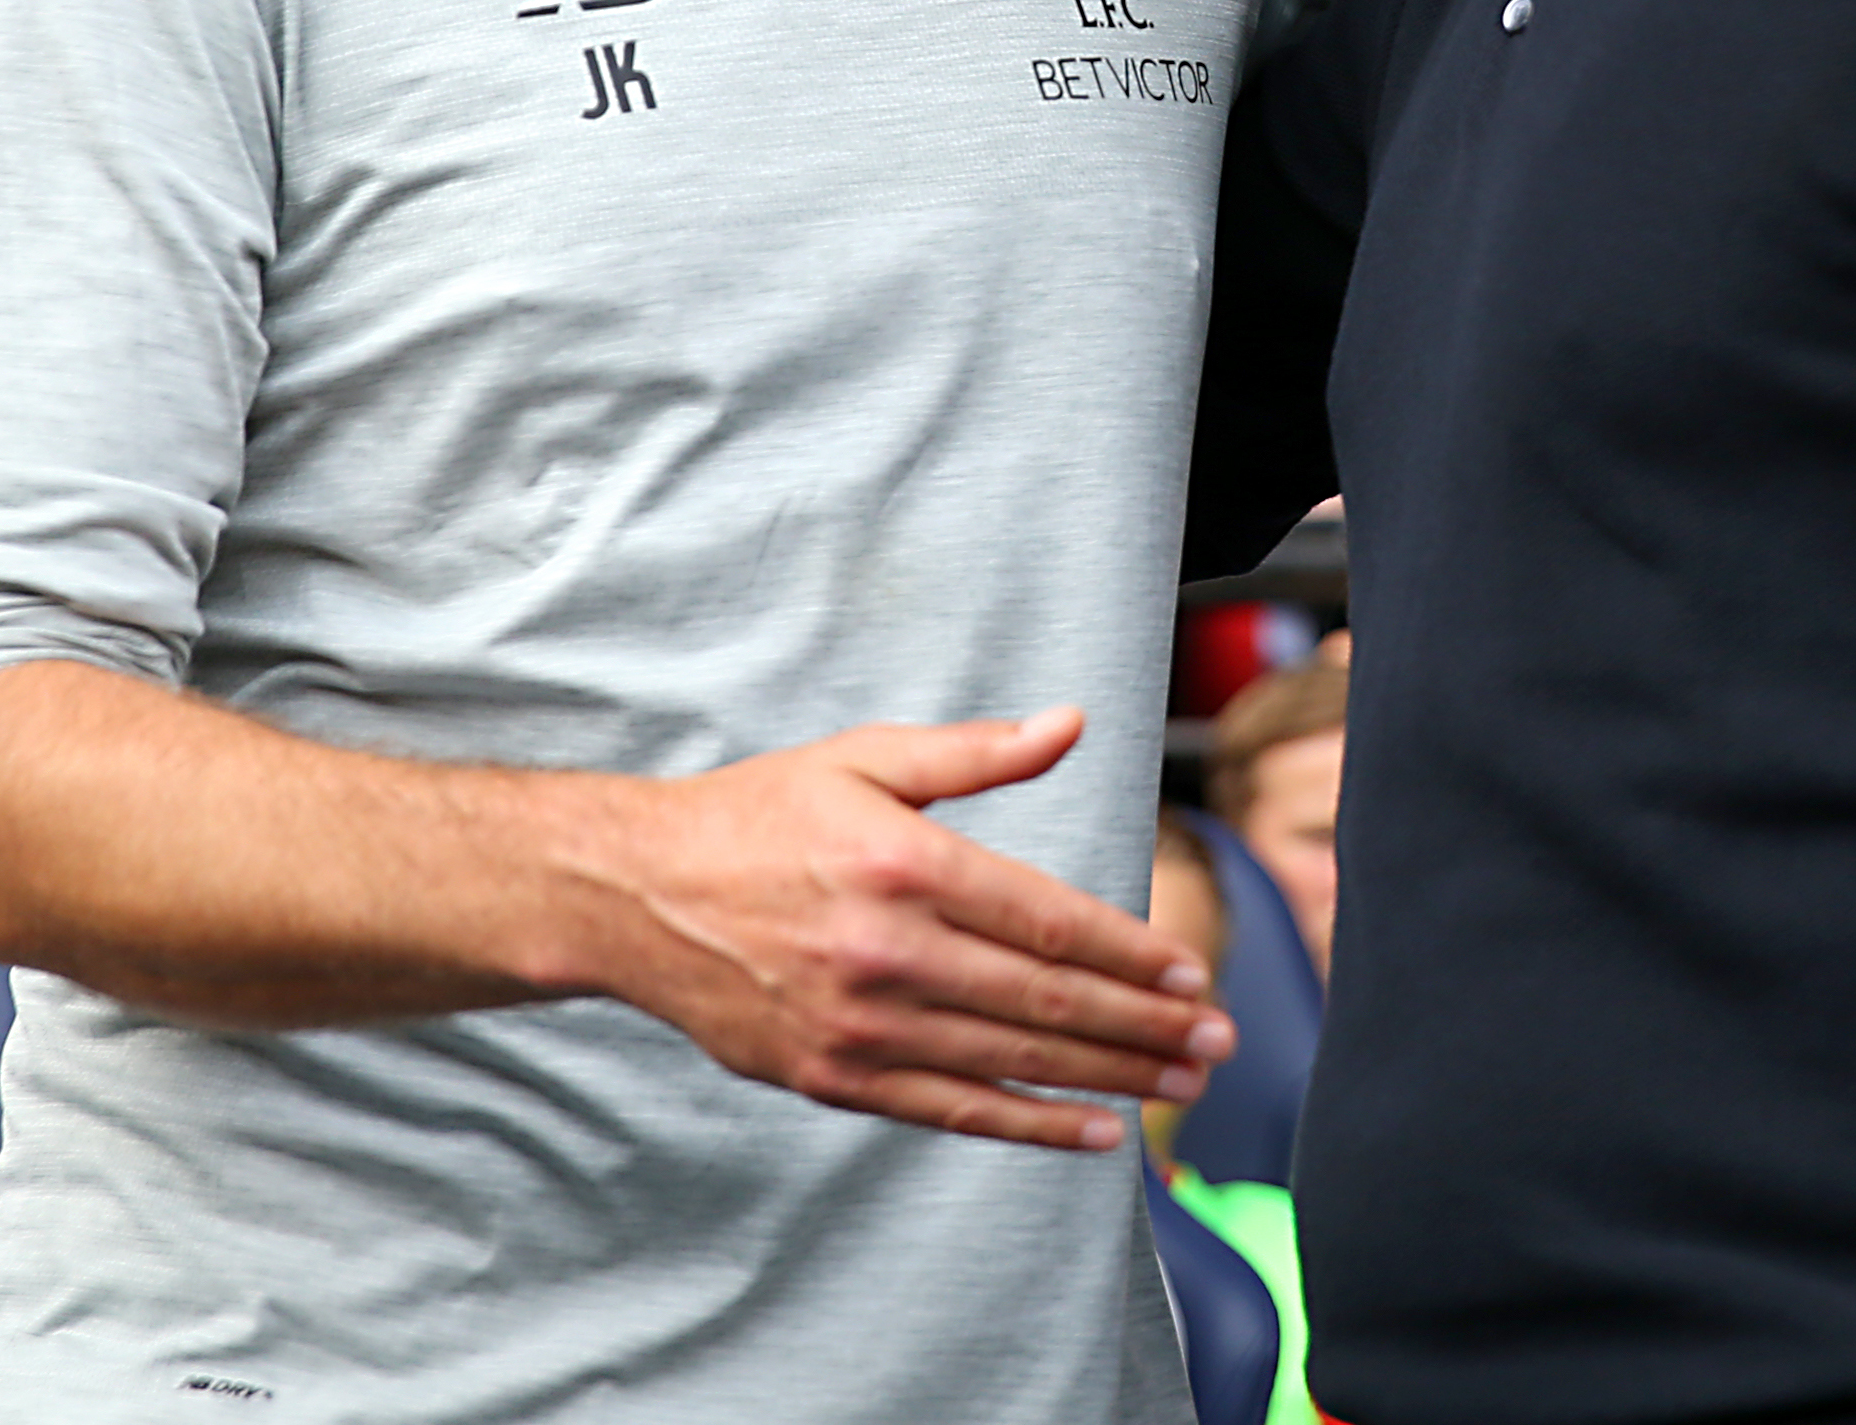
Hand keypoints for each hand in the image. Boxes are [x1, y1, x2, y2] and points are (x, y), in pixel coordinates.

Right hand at [576, 708, 1233, 1154]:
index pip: (1047, 923)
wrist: (637, 896)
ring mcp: (860, 1026)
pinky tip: (1093, 1132)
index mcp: (904, 863)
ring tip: (1180, 1084)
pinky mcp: (834, 1077)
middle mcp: (888, 951)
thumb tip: (1071, 723)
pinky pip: (953, 1111)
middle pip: (1045, 1002)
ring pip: (1012, 1063)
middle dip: (1144, 1024)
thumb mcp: (863, 758)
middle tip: (1217, 1040)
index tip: (1190, 971)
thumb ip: (974, 752)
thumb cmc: (758, 816)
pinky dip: (1030, 1125)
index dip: (1130, 954)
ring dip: (1109, 1078)